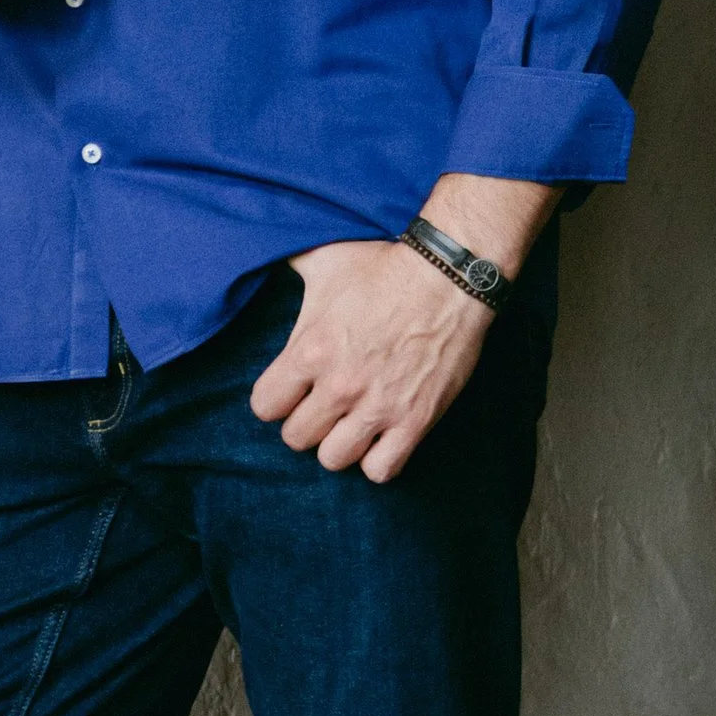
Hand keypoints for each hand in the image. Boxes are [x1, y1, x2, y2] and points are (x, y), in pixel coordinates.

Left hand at [250, 239, 492, 483]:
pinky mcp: (415, 420)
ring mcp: (378, 407)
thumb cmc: (385, 268)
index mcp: (310, 350)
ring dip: (340, 444)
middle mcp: (339, 385)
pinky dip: (378, 461)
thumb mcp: (326, 260)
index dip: (276, 399)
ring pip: (334, 460)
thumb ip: (290, 264)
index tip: (292, 390)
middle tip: (324, 406)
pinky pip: (381, 470)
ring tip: (351, 424)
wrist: (450, 277)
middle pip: (296, 438)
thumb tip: (268, 245)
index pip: (265, 406)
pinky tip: (381, 438)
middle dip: (307, 423)